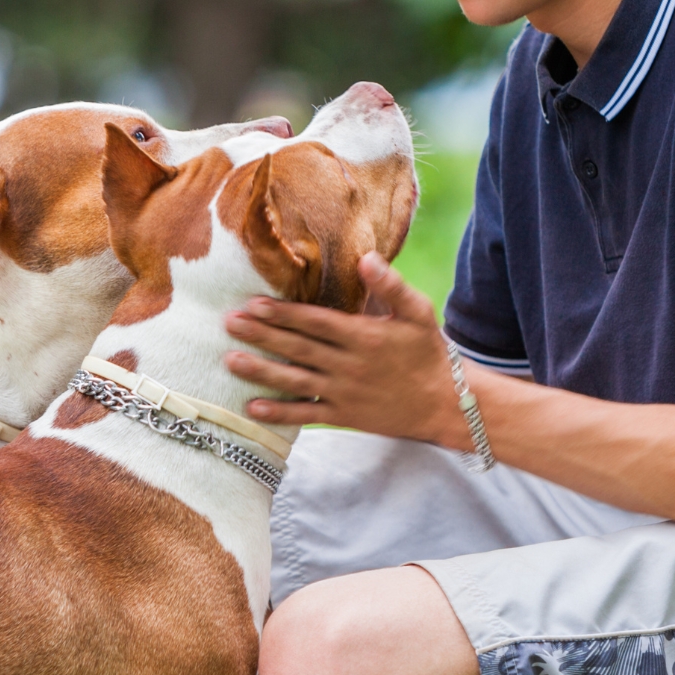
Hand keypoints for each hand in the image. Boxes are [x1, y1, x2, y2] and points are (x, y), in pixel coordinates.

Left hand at [224, 252, 468, 447]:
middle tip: (228, 323)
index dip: (283, 313)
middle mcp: (349, 365)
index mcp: (364, 336)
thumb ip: (391, 286)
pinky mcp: (345, 416)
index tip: (253, 303)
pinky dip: (280, 413)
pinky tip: (253, 407)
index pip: (315, 322)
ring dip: (261, 371)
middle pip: (298, 349)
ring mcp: (344, 393)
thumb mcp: (418, 313)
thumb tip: (366, 257)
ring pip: (295, 381)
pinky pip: (307, 415)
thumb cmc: (429, 352)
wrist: (446, 404)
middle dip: (262, 335)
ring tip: (230, 361)